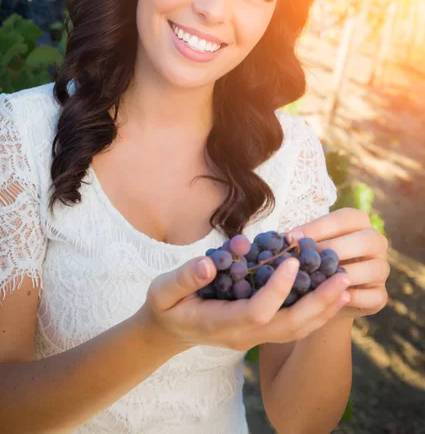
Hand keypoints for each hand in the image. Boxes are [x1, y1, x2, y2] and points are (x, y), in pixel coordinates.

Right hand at [138, 250, 351, 352]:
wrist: (169, 330)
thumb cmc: (166, 306)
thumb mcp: (164, 289)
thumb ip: (185, 277)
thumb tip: (209, 263)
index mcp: (221, 324)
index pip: (257, 311)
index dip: (277, 288)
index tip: (292, 260)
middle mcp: (243, 336)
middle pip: (289, 327)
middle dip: (318, 303)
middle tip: (342, 277)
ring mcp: (253, 337)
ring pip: (296, 330)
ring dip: (323, 308)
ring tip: (346, 283)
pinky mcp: (260, 330)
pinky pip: (293, 326)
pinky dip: (315, 311)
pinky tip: (330, 292)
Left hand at [286, 207, 389, 318]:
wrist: (324, 295)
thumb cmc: (314, 260)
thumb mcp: (308, 246)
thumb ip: (301, 240)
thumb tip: (285, 239)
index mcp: (358, 222)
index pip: (344, 219)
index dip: (318, 227)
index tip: (292, 238)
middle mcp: (376, 242)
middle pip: (366, 240)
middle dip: (336, 249)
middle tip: (308, 259)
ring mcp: (382, 269)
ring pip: (373, 269)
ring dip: (345, 275)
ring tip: (319, 280)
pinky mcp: (381, 296)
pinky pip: (372, 296)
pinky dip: (352, 298)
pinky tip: (332, 299)